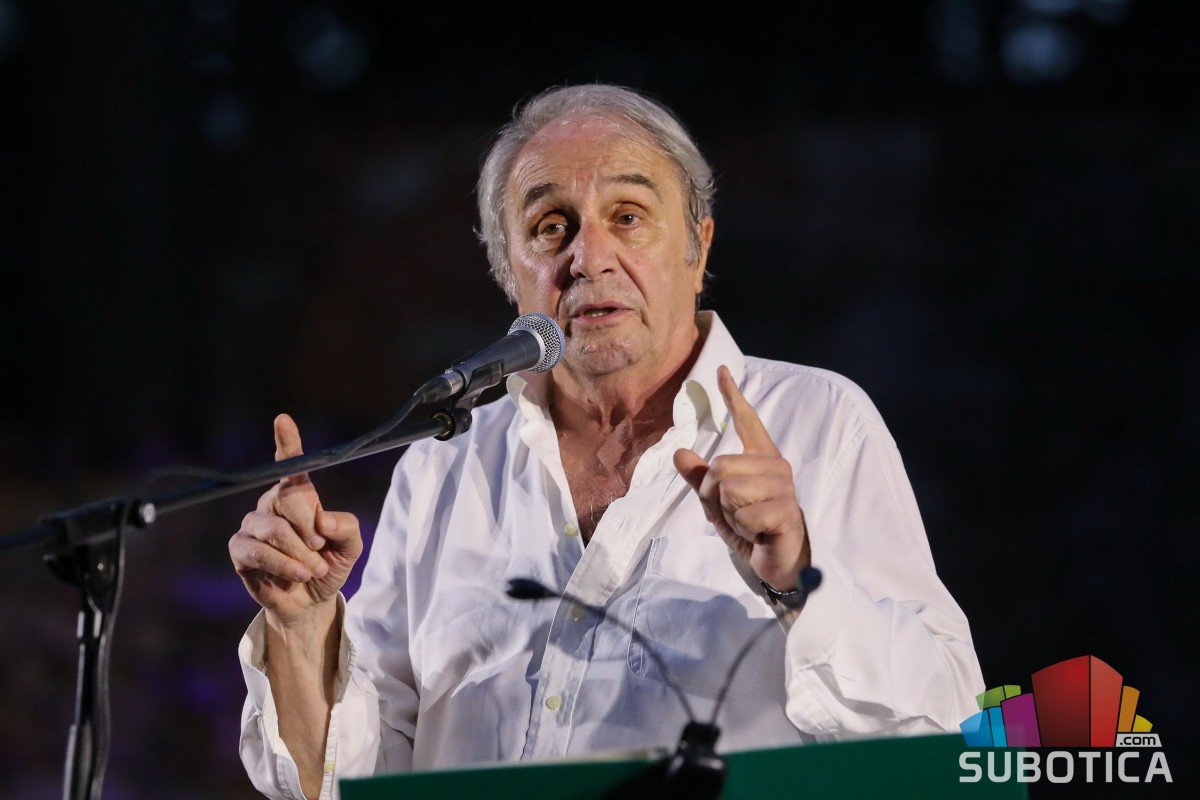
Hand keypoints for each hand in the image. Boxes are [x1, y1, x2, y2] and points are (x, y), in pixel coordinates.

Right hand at [228, 414, 362, 627]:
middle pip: (287, 498)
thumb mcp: (351, 546)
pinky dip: (284, 565)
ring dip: (300, 554)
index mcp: (299, 495)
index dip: (287, 442)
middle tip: (321, 550)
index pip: (291, 464)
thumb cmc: (329, 564)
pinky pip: (258, 551)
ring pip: (274, 528)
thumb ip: (345, 526)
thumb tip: (322, 521)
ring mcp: (253, 525)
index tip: (283, 420)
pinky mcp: (240, 549)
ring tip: (314, 569)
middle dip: (310, 528)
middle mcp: (272, 503)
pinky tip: (297, 575)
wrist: (311, 601)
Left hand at [673, 365, 809, 589]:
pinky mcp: (785, 510)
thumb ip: (701, 479)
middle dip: (713, 496)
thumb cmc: (752, 528)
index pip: (747, 420)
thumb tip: (678, 453)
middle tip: (734, 513)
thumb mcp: (719, 504)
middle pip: (719, 465)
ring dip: (728, 514)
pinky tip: (758, 533)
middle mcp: (776, 466)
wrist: (779, 563)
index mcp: (761, 458)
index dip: (733, 395)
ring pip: (728, 488)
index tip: (720, 370)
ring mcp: (784, 487)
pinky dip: (741, 529)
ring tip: (748, 523)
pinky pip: (742, 513)